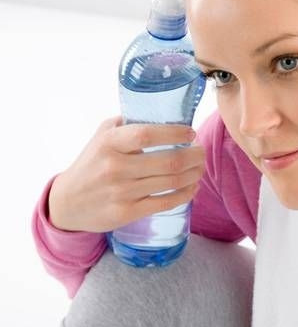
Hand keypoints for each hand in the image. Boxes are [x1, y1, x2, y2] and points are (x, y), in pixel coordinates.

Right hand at [48, 116, 205, 232]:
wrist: (68, 202)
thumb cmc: (93, 163)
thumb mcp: (102, 136)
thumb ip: (128, 123)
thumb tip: (164, 114)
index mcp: (109, 143)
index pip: (147, 134)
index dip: (175, 133)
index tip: (190, 133)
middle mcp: (115, 167)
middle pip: (169, 161)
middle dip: (195, 156)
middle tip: (201, 152)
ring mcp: (122, 192)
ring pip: (172, 182)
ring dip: (194, 174)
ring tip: (199, 167)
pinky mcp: (127, 212)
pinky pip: (167, 203)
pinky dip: (186, 194)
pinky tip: (192, 187)